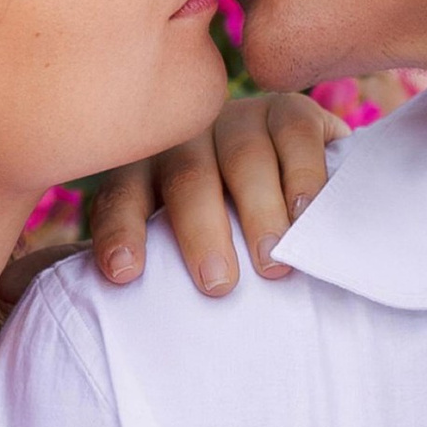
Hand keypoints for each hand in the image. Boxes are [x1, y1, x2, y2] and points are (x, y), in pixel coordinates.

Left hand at [82, 91, 345, 295]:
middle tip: (218, 283)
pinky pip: (295, 137)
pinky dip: (303, 178)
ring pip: (244, 157)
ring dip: (258, 211)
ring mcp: (241, 120)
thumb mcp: (186, 247)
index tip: (124, 274)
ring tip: (272, 259)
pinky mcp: (291, 112)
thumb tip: (137, 314)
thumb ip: (164, 268)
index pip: (122, 197)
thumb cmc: (230, 235)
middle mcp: (189, 138)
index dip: (121, 232)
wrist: (298, 181)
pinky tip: (306, 214)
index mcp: (147, 170)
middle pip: (187, 178)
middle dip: (200, 231)